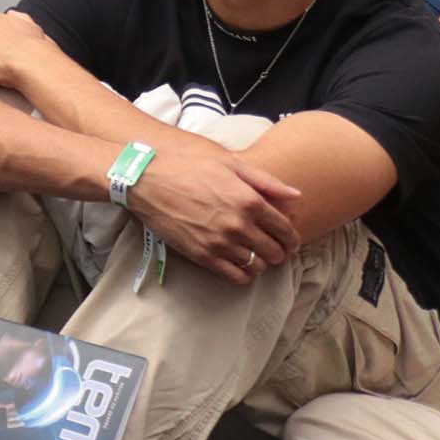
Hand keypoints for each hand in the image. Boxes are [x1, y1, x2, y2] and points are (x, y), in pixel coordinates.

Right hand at [124, 137, 304, 286]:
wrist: (143, 178)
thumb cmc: (186, 164)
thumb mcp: (227, 162)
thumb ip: (264, 180)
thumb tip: (296, 195)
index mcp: (250, 201)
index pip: (286, 230)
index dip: (292, 237)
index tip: (288, 239)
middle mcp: (239, 225)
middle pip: (275, 251)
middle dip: (279, 251)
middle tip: (273, 248)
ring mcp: (220, 243)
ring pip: (257, 266)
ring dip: (261, 263)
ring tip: (254, 255)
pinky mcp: (202, 255)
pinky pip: (235, 277)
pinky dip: (243, 275)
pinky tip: (239, 265)